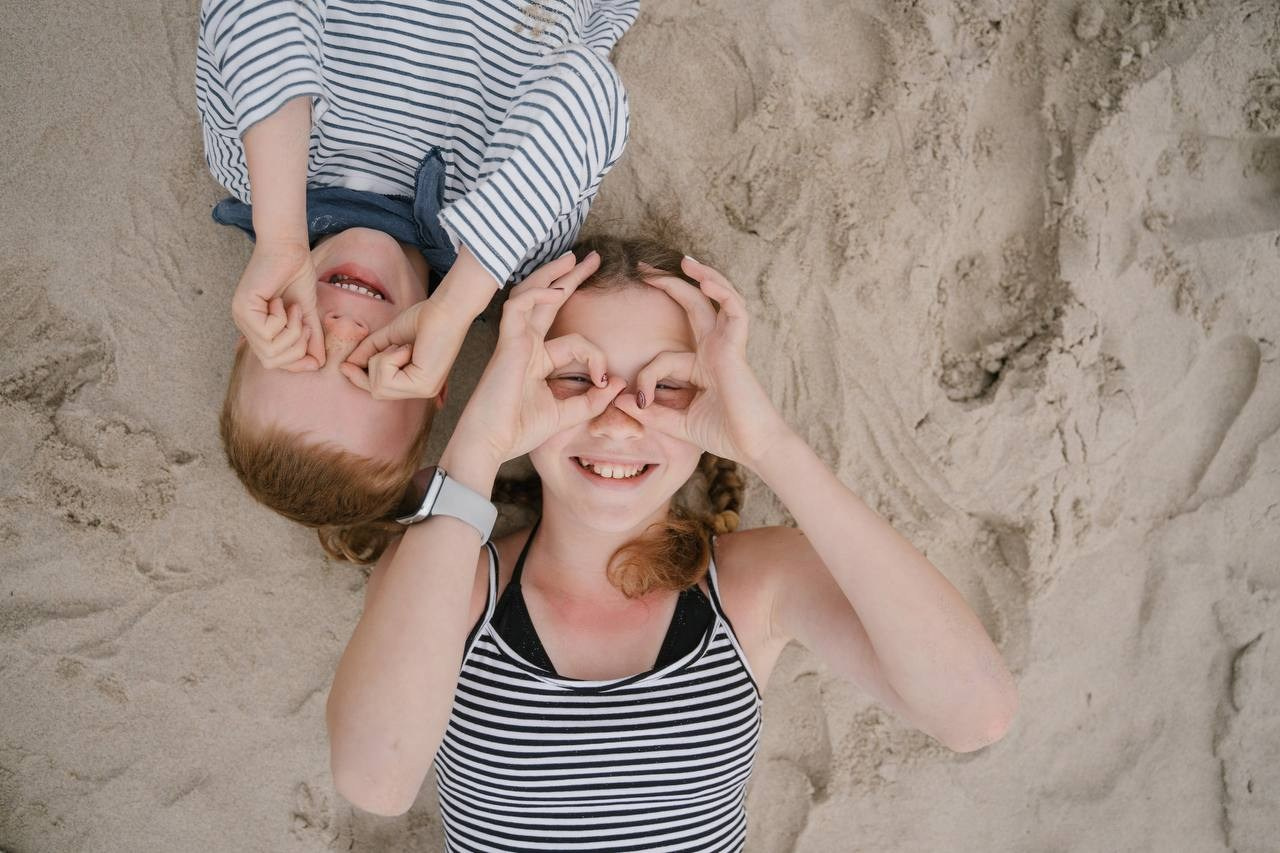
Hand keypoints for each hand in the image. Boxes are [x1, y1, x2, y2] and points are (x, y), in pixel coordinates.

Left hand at [230, 241, 326, 370]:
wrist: (290, 248)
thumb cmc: (296, 275)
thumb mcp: (307, 314)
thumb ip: (311, 338)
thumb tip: (320, 362)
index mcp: (257, 328)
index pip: (272, 362)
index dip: (296, 364)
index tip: (315, 357)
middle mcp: (245, 325)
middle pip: (270, 361)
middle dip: (296, 347)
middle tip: (304, 323)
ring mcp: (241, 317)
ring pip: (270, 350)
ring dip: (292, 331)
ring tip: (294, 310)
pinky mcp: (243, 307)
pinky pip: (267, 332)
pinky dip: (283, 320)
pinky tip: (282, 302)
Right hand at [339, 295, 467, 398]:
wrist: (444, 309)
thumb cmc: (423, 319)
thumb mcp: (389, 338)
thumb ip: (370, 351)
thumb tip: (349, 364)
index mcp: (416, 381)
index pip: (381, 390)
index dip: (360, 379)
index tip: (345, 366)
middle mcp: (422, 391)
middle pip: (376, 391)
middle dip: (373, 364)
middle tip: (392, 346)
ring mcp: (424, 391)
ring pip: (378, 386)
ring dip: (382, 359)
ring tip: (402, 346)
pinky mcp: (424, 386)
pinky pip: (386, 379)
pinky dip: (390, 358)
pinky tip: (408, 349)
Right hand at [450, 251, 625, 466]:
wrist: (490, 444)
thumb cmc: (519, 431)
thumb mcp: (566, 415)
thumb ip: (592, 400)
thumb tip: (619, 383)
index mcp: (537, 361)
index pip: (573, 341)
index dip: (596, 356)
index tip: (605, 381)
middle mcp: (525, 346)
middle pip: (548, 301)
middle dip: (570, 279)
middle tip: (590, 259)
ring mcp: (514, 341)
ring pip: (531, 294)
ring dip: (551, 274)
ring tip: (573, 258)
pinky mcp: (506, 342)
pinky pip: (519, 305)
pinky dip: (538, 294)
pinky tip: (557, 290)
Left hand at [613, 257, 790, 466]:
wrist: (754, 448)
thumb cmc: (724, 435)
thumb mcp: (677, 423)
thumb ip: (650, 413)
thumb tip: (621, 399)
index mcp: (702, 367)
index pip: (664, 357)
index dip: (647, 377)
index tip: (638, 401)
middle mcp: (714, 350)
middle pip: (692, 306)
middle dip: (669, 284)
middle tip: (644, 268)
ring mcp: (727, 346)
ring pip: (716, 300)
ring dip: (701, 277)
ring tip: (683, 260)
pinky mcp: (736, 348)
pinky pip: (733, 310)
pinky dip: (721, 292)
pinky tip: (704, 279)